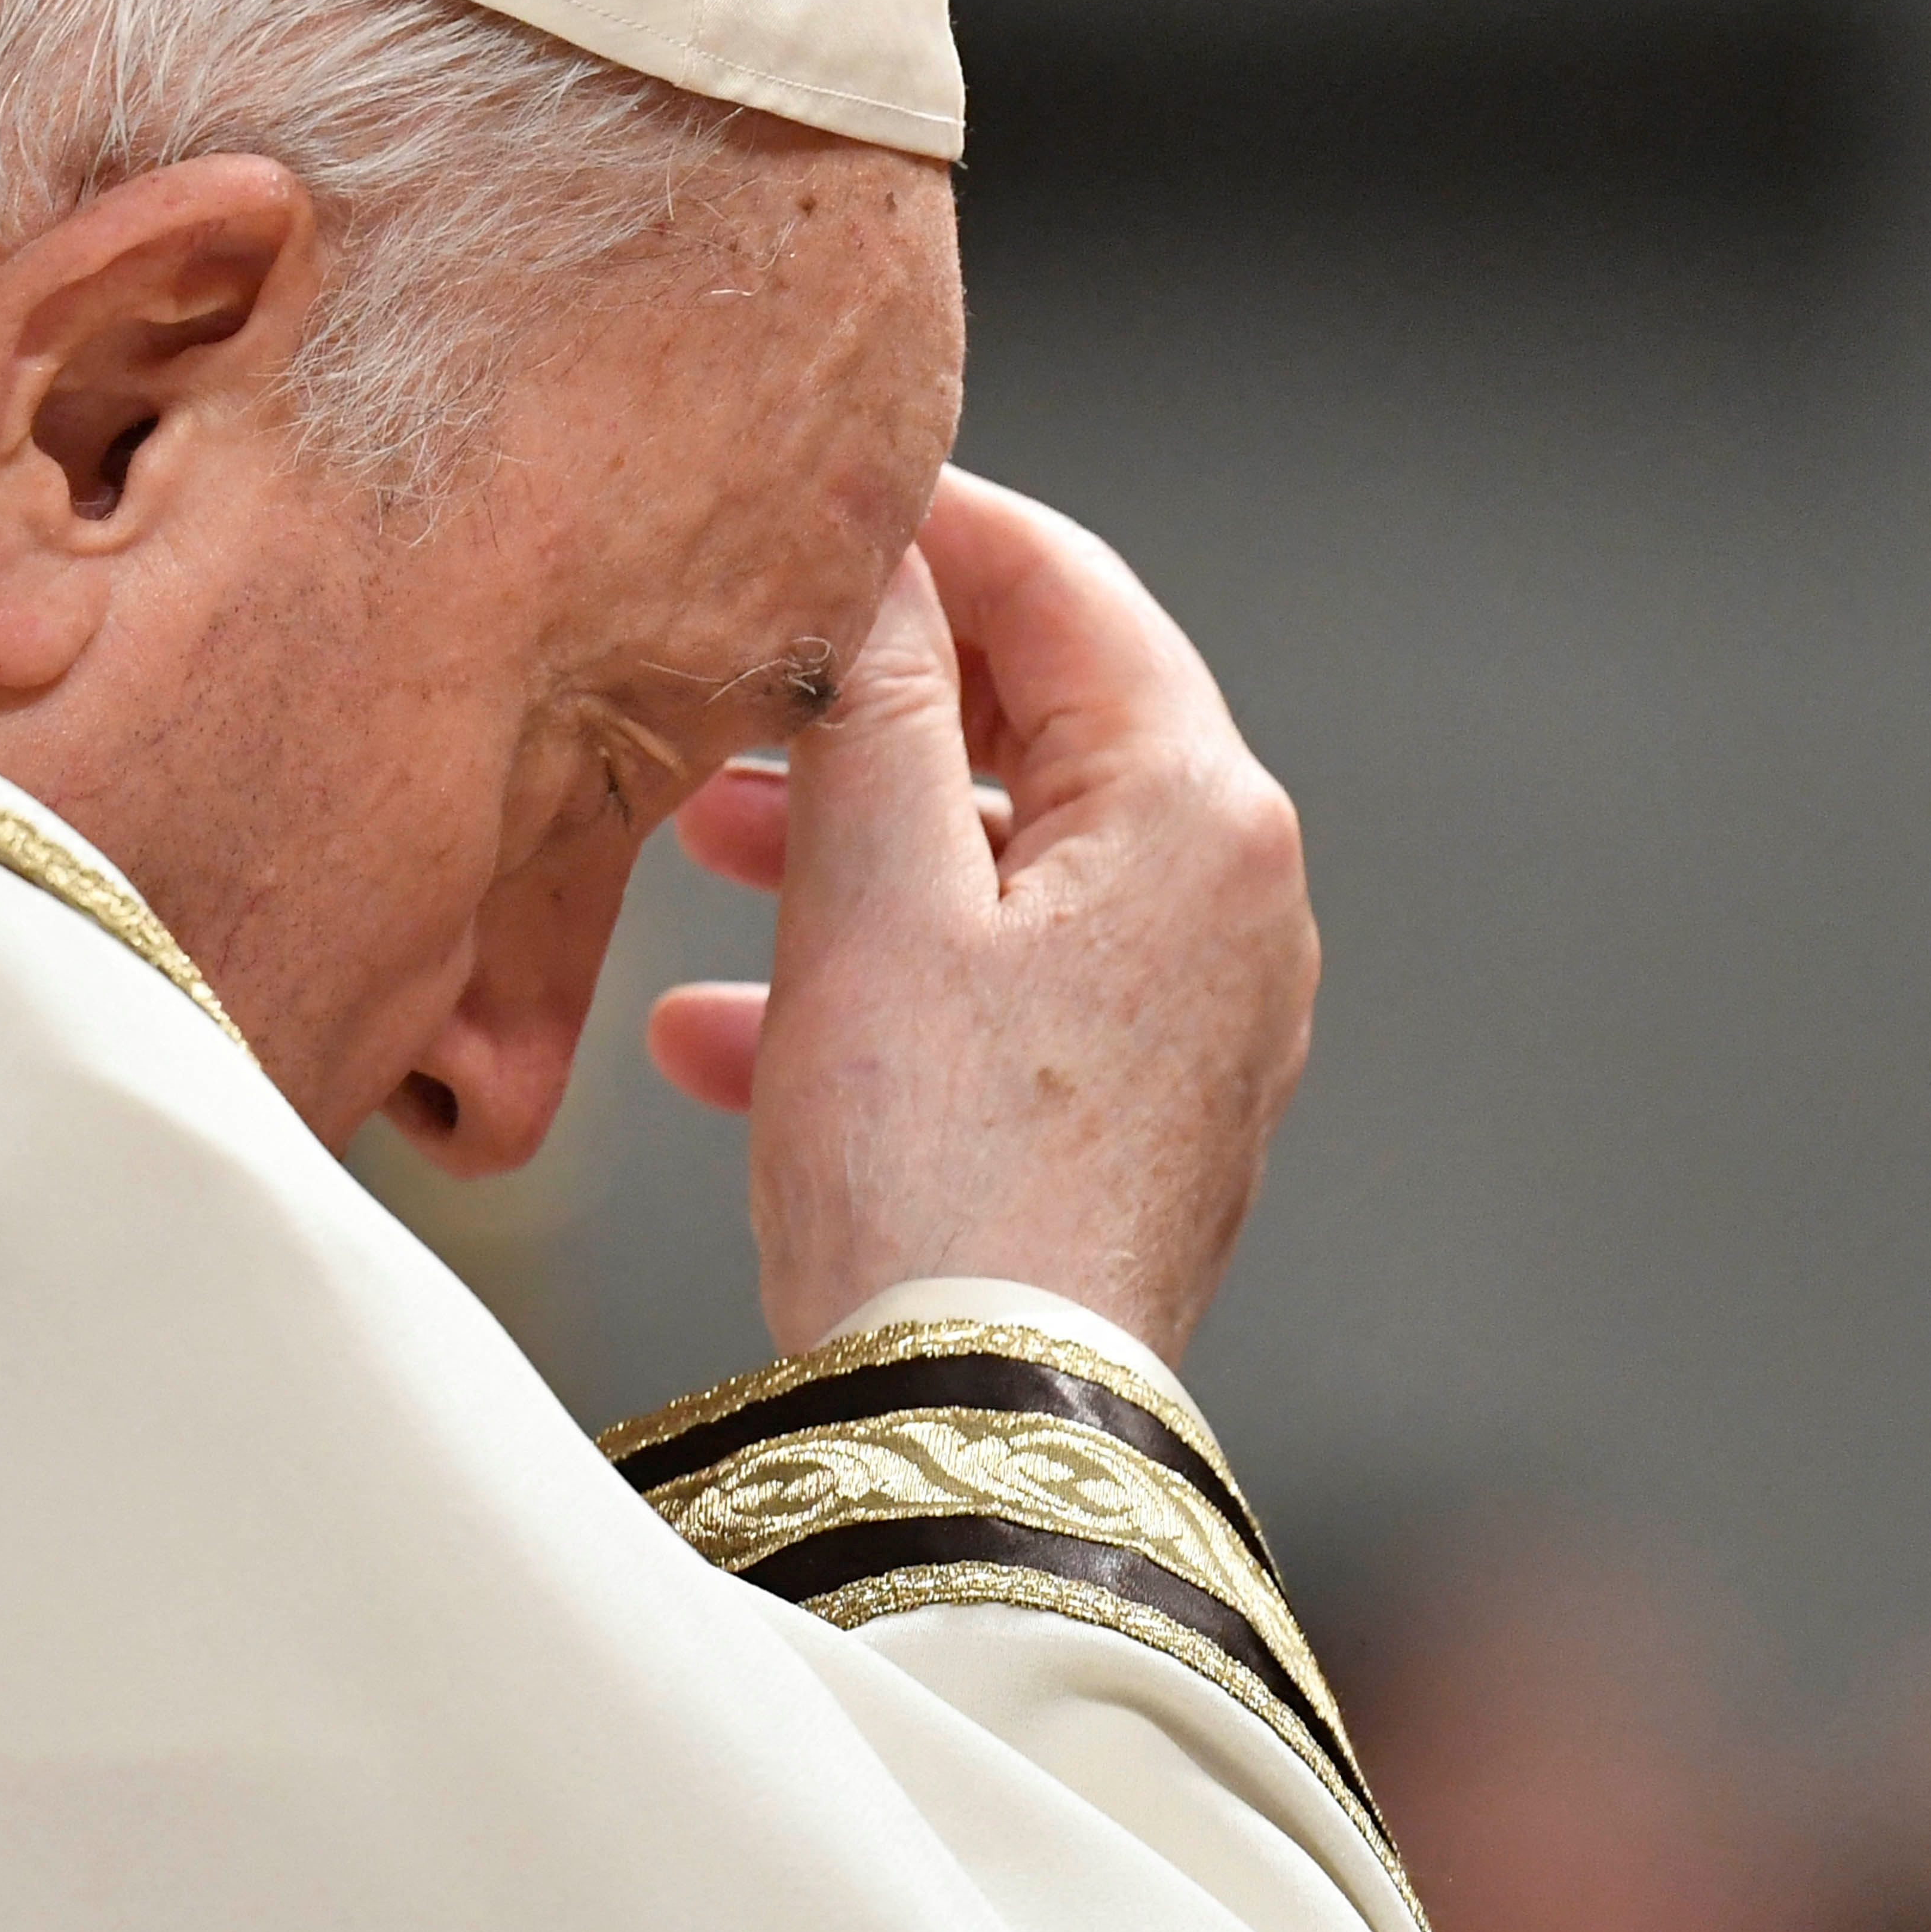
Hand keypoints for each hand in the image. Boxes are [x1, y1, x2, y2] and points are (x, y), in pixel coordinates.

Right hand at [647, 468, 1317, 1360]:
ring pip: (1002, 867)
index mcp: (1202, 811)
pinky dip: (872, 980)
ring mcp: (1198, 1017)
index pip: (1067, 588)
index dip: (929, 527)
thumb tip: (879, 548)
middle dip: (868, 707)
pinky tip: (717, 1035)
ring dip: (845, 848)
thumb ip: (877, 693)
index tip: (811, 500)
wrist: (984, 1431)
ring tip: (694, 853)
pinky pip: (999, 993)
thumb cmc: (933, 1163)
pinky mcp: (1139, 1112)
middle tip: (727, 693)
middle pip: (1041, 726)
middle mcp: (1235, 901)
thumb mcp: (874, 888)